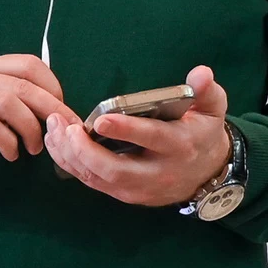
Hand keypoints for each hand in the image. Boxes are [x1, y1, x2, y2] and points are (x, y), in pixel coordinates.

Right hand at [0, 54, 79, 184]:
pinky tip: (11, 154)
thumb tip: (54, 109)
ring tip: (35, 147)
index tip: (62, 109)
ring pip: (7, 103)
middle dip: (51, 109)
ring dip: (30, 127)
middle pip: (23, 85)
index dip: (53, 85)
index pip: (28, 64)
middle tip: (64, 130)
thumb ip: (12, 100)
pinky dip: (8, 142)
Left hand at [45, 64, 231, 206]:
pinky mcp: (126, 195)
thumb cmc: (204, 132)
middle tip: (64, 127)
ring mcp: (139, 189)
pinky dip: (73, 166)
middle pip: (116, 170)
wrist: (208, 173)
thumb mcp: (212, 108)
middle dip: (85, 151)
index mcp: (180, 146)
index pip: (151, 139)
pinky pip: (94, 183)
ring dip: (72, 158)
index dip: (126, 131)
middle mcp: (157, 172)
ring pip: (99, 179)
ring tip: (54, 131)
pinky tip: (59, 145)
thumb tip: (201, 73)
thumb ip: (206, 90)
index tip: (100, 120)